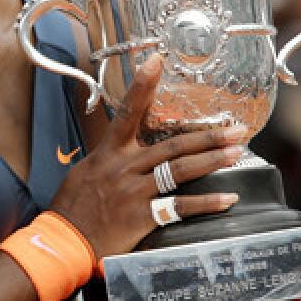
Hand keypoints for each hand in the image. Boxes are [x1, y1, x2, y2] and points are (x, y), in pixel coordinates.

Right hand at [50, 54, 245, 257]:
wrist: (64, 240)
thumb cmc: (72, 208)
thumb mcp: (85, 173)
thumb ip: (108, 160)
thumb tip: (123, 150)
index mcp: (108, 153)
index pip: (127, 111)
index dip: (142, 84)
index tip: (157, 60)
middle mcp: (124, 167)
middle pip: (172, 144)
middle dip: (207, 135)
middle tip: (235, 129)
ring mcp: (134, 191)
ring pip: (181, 169)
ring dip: (212, 160)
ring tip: (236, 153)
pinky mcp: (142, 216)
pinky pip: (180, 206)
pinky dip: (207, 202)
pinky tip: (228, 199)